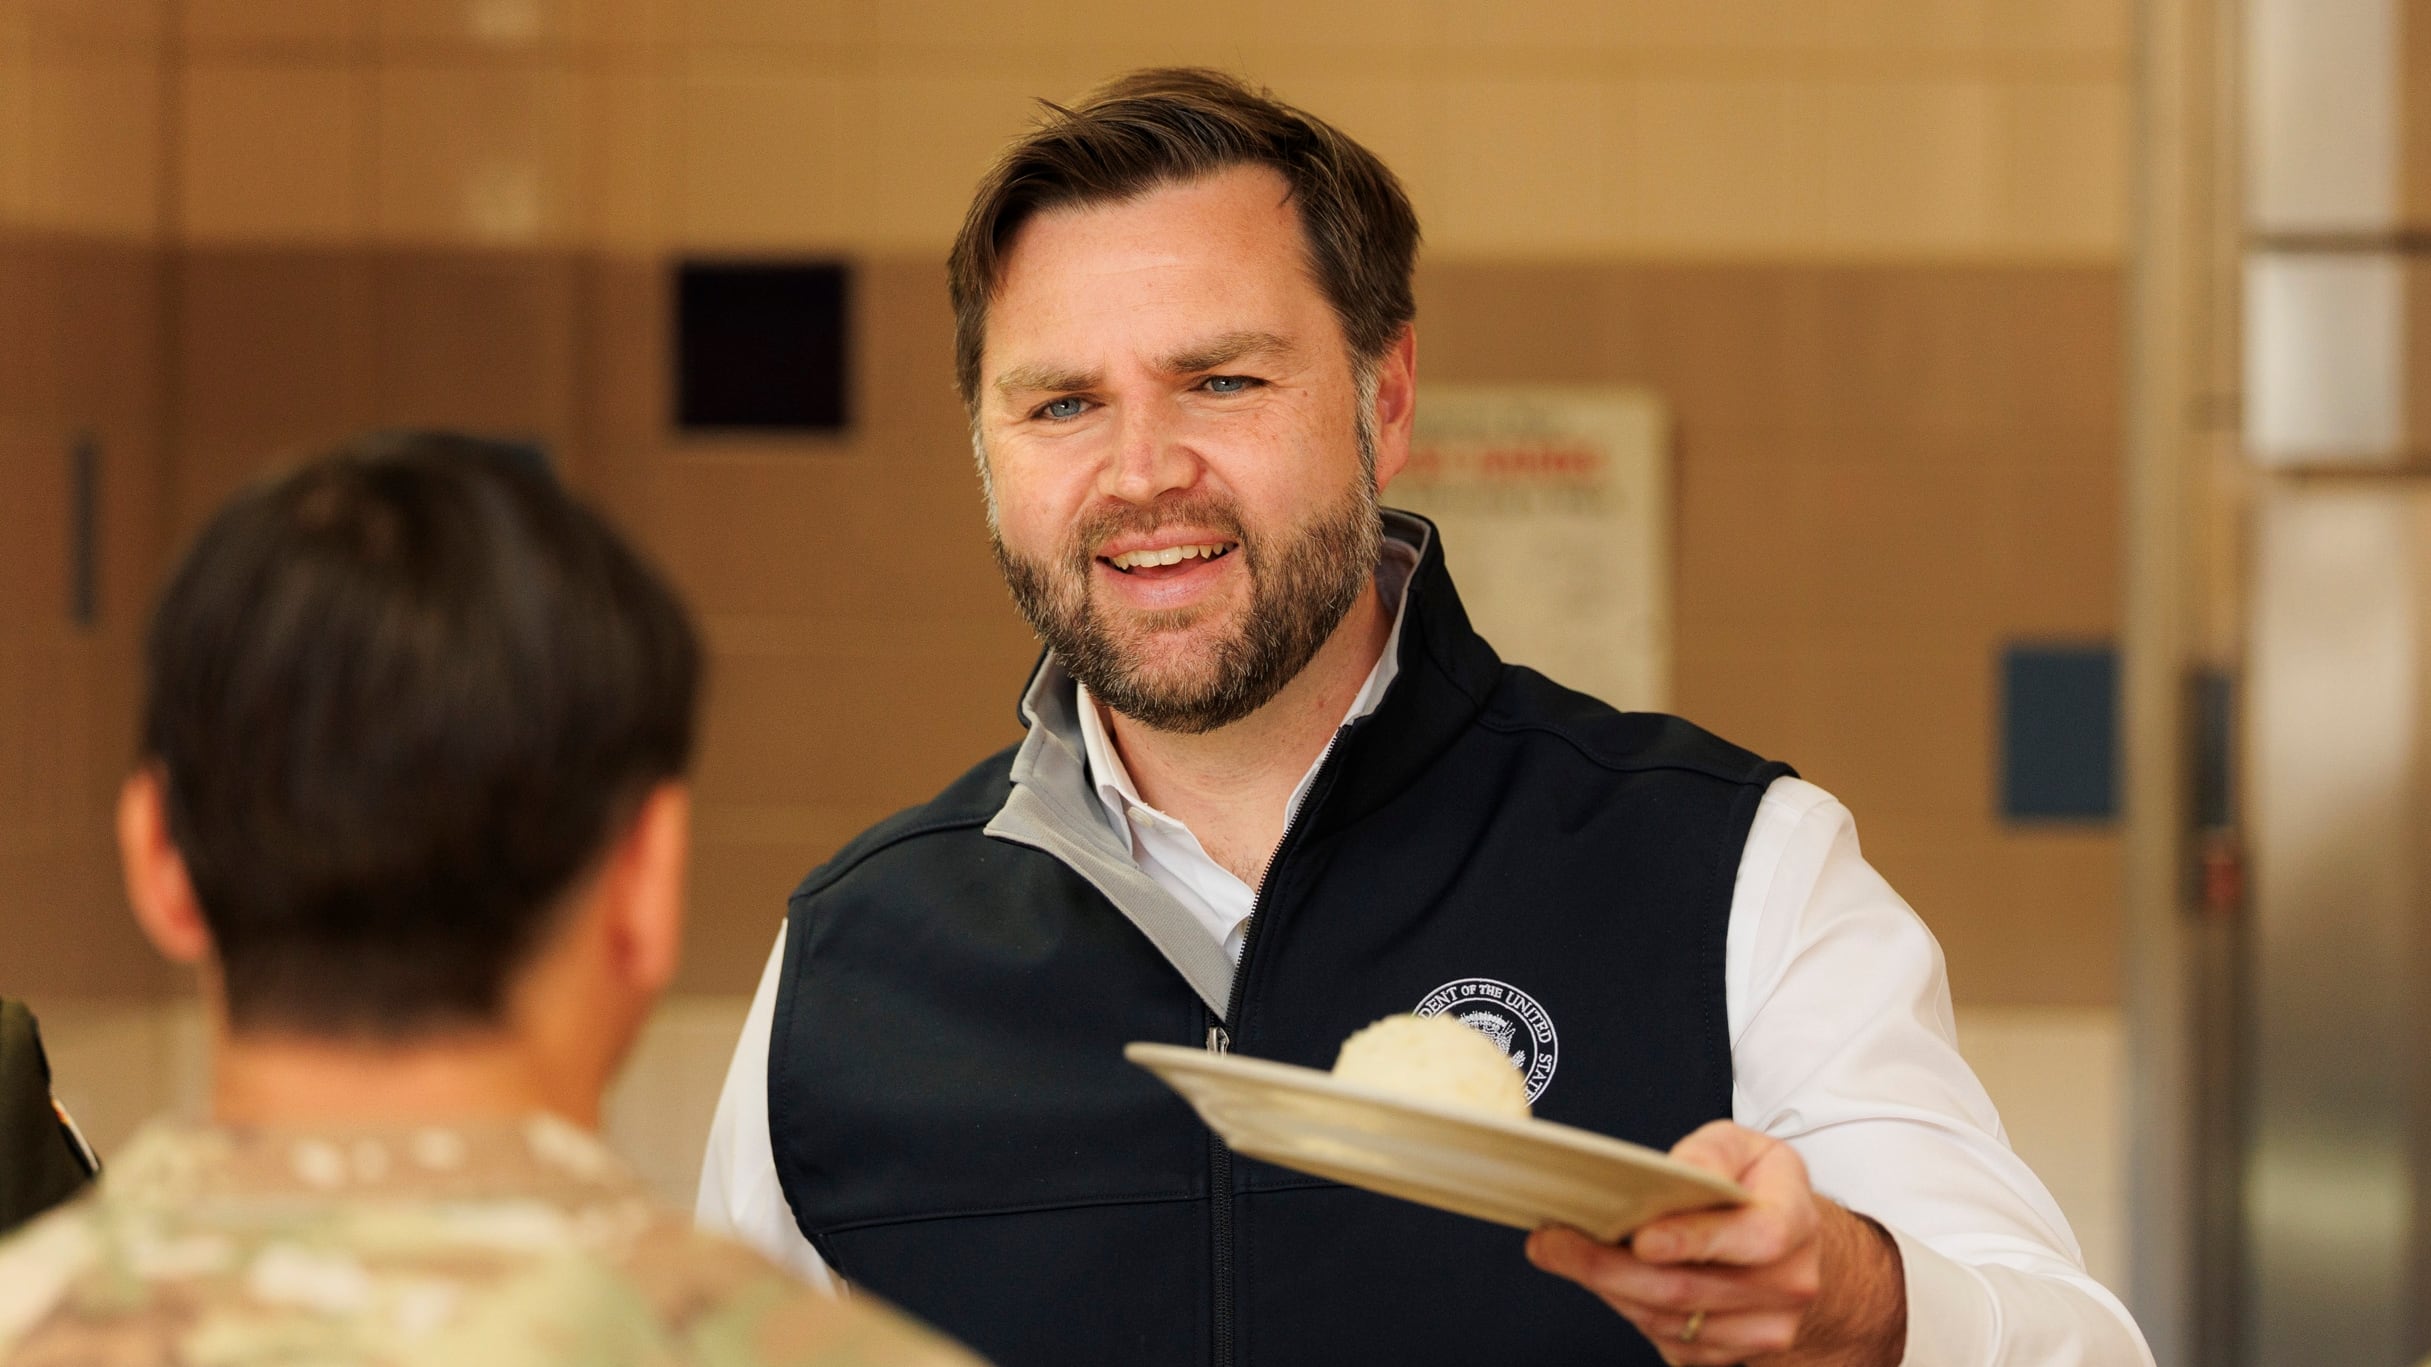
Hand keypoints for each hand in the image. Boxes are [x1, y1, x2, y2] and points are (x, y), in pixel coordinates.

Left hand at [1524, 1120, 1905, 1365]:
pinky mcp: (1730, 1354)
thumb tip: (1674, 1173)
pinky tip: (1602, 1277)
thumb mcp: (1744, 1147)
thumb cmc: (1760, 1188)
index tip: (1639, 1239)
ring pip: (1668, 1319)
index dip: (1693, 1241)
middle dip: (1610, 1266)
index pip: (1752, 1239)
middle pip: (1689, 1288)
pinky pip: (1667, 1340)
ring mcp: (1762, 1329)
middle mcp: (1786, 1285)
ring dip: (1607, 1288)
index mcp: (1794, 1224)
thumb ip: (1710, 1154)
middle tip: (1553, 1241)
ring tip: (1561, 1252)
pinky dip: (1625, 1307)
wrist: (1793, 1249)